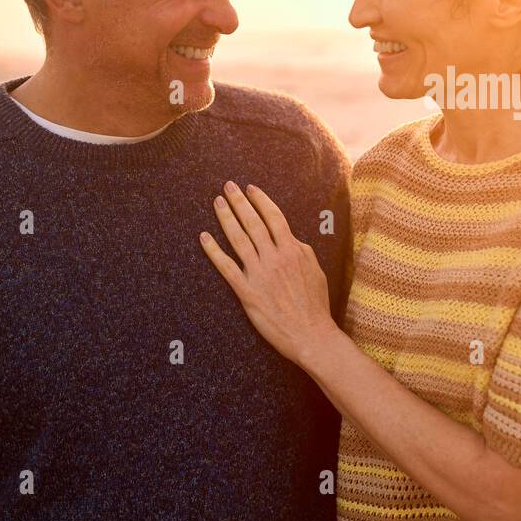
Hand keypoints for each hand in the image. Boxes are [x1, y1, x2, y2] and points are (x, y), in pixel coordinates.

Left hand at [200, 181, 334, 365]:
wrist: (310, 334)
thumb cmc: (315, 305)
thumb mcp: (316, 271)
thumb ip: (301, 251)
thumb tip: (289, 238)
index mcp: (293, 250)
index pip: (274, 217)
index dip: (260, 201)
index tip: (250, 188)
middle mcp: (275, 258)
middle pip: (253, 223)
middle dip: (239, 202)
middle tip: (227, 186)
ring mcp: (259, 274)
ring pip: (238, 239)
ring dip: (226, 218)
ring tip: (217, 203)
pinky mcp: (247, 292)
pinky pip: (226, 267)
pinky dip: (213, 251)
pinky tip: (204, 238)